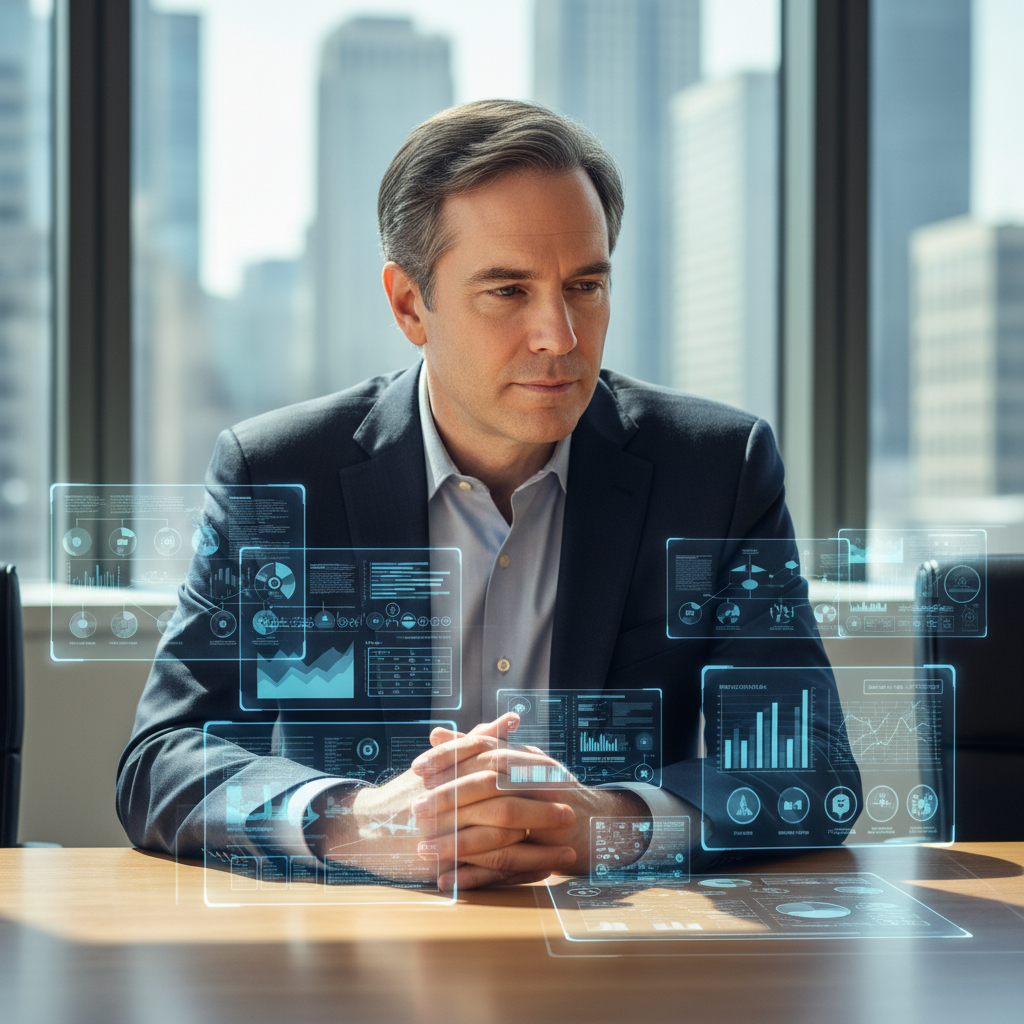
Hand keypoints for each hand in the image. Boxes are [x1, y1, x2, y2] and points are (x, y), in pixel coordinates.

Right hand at [311, 714, 559, 888]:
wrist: (364, 829)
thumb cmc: (408, 794)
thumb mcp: (440, 764)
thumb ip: (477, 742)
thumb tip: (510, 719)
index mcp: (450, 774)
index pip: (500, 772)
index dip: (534, 778)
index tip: (563, 782)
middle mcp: (447, 804)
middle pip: (504, 806)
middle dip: (542, 811)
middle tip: (571, 813)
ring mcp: (443, 836)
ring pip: (501, 843)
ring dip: (540, 847)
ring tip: (568, 848)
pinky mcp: (441, 866)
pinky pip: (488, 872)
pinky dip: (518, 872)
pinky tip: (542, 871)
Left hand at [409, 720, 650, 889]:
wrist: (599, 827)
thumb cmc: (549, 793)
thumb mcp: (516, 763)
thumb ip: (476, 749)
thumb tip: (435, 734)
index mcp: (527, 759)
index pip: (485, 749)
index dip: (450, 757)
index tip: (418, 768)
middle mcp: (539, 783)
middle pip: (488, 786)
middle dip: (448, 799)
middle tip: (415, 810)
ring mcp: (547, 817)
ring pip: (497, 829)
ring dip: (457, 843)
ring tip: (423, 851)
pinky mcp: (550, 852)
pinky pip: (510, 866)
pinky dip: (476, 877)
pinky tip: (448, 882)